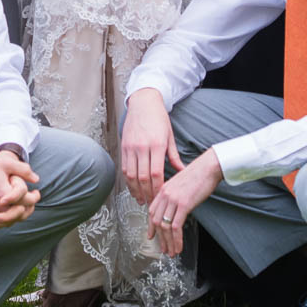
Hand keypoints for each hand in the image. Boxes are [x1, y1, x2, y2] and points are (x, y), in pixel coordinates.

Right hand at [0, 174, 37, 229]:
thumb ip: (23, 170)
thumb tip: (36, 180)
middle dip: (28, 208)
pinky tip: (7, 214)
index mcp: (6, 194)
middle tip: (31, 201)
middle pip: (20, 215)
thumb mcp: (5, 163)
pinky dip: (4, 220)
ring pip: (9, 221)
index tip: (37, 193)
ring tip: (21, 208)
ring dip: (17, 215)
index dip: (35, 197)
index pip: (27, 201)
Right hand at [120, 89, 182, 204]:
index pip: (156, 173)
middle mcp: (143, 147)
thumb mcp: (169, 137)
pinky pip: (124, 168)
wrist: (143, 102)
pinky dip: (128, 181)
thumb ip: (174, 157)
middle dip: (147, 193)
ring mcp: (131, 147)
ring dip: (136, 190)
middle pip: (143, 177)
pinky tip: (133, 187)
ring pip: (131, 175)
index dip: (157, 189)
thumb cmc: (158, 118)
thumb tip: (182, 172)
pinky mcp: (124, 146)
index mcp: (157, 145)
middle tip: (151, 204)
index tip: (160, 197)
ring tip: (141, 200)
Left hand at [145, 149, 222, 256]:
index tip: (151, 236)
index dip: (151, 226)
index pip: (152, 211)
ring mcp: (173, 199)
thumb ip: (174, 196)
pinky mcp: (183, 204)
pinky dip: (176, 239)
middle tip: (164, 249)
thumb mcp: (180, 184)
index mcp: (163, 189)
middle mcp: (165, 194)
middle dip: (160, 238)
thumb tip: (174, 210)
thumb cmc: (198, 175)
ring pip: (165, 226)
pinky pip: (176, 226)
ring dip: (168, 242)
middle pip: (156, 221)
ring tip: (172, 252)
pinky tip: (179, 247)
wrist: (208, 167)